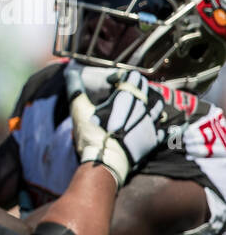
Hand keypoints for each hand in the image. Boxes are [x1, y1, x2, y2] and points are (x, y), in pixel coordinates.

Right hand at [66, 66, 166, 186]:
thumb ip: (75, 89)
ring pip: (159, 105)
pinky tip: (153, 125)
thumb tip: (70, 71)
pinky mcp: (153, 139)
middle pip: (147, 88)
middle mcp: (142, 107)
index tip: (111, 84)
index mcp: (126, 97)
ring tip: (140, 106)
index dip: (120, 76)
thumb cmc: (92, 135)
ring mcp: (150, 123)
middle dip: (136, 87)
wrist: (106, 162)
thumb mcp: (79, 110)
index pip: (132, 76)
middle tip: (125, 93)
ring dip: (151, 101)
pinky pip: (164, 128)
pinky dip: (160, 125)